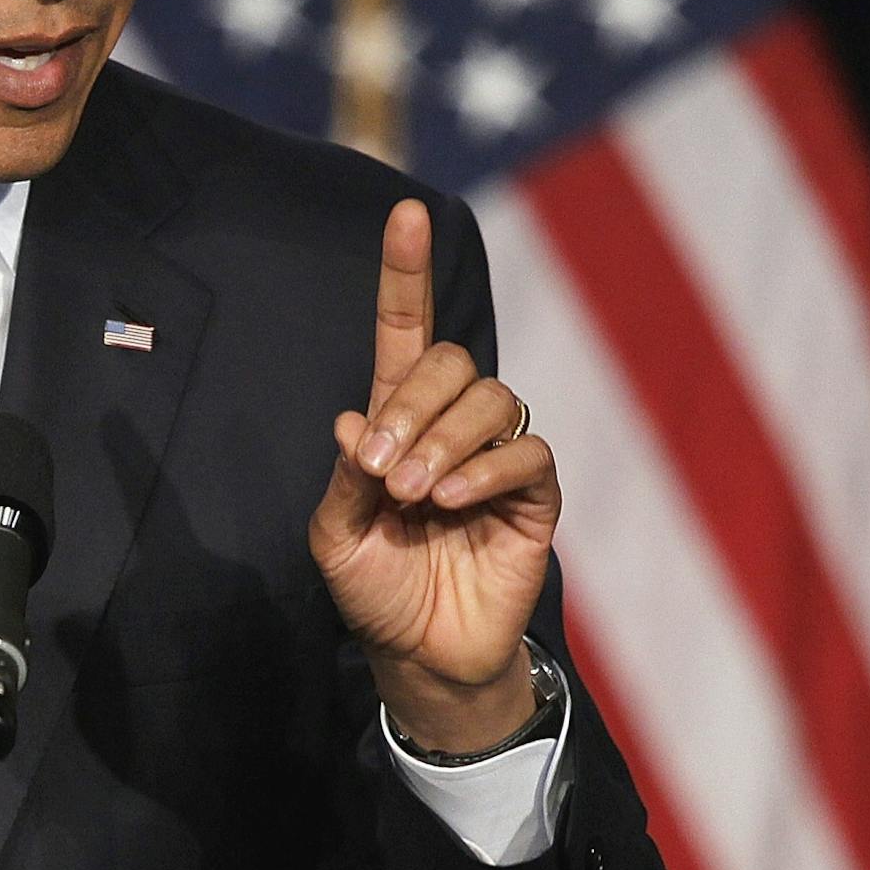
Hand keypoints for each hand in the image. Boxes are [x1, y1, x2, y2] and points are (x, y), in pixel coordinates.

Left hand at [307, 198, 560, 751]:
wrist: (420, 657)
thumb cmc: (374, 589)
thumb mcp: (334, 535)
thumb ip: (345, 477)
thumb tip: (354, 418)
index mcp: (395, 419)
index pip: (404, 330)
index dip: (404, 273)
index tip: (405, 213)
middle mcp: (450, 425)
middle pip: (451, 360)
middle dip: (412, 405)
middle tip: (383, 470)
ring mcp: (496, 456)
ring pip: (492, 398)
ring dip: (446, 439)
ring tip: (416, 494)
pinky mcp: (535, 496)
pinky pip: (526, 453)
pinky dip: (486, 469)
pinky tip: (453, 502)